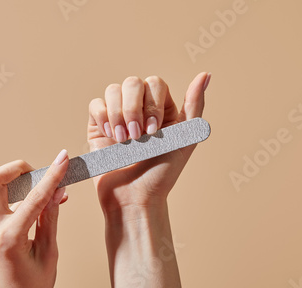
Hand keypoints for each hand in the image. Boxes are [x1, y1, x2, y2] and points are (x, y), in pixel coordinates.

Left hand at [0, 150, 68, 287]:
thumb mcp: (49, 255)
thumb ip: (50, 219)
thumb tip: (56, 192)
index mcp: (9, 237)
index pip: (34, 196)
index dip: (52, 175)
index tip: (64, 159)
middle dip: (18, 168)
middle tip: (42, 173)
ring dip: (18, 181)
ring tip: (46, 190)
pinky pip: (0, 202)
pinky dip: (19, 195)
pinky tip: (39, 203)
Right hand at [87, 73, 210, 212]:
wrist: (133, 197)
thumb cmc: (161, 173)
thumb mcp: (185, 138)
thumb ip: (195, 105)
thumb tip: (205, 74)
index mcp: (162, 109)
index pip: (154, 83)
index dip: (152, 104)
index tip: (154, 132)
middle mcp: (139, 109)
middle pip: (132, 83)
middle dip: (133, 109)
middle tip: (136, 137)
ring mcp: (117, 116)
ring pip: (113, 90)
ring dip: (118, 115)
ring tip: (123, 141)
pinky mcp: (98, 126)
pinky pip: (96, 105)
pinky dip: (103, 118)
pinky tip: (110, 137)